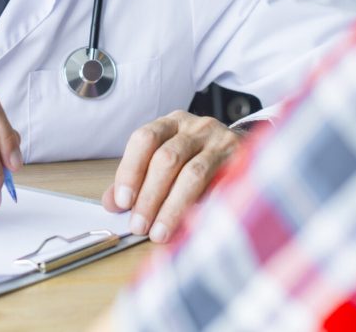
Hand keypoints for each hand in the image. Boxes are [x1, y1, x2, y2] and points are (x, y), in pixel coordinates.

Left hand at [101, 111, 239, 243]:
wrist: (243, 149)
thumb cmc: (196, 157)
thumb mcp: (164, 159)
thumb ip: (137, 179)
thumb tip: (111, 203)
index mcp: (172, 123)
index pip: (145, 139)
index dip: (131, 170)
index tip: (122, 202)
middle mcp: (196, 128)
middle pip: (167, 158)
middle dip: (149, 195)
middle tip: (139, 225)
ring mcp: (221, 143)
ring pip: (193, 174)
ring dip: (172, 207)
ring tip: (159, 232)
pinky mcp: (242, 162)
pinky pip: (220, 187)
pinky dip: (204, 208)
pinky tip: (192, 225)